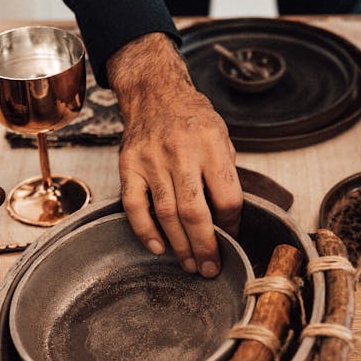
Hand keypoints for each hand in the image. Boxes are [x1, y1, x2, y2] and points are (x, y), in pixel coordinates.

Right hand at [107, 32, 242, 276]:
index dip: (231, 225)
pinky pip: (134, 206)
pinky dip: (145, 231)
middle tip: (210, 269)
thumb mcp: (221, 137)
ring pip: (166, 214)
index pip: (226, 197)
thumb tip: (228, 220)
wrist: (154, 91)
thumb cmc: (192, 118)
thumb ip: (224, 174)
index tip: (232, 238)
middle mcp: (180, 152)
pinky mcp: (128, 165)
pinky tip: (158, 247)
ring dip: (179, 245)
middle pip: (195, 212)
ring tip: (190, 265)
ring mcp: (151, 159)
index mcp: (210, 145)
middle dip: (205, 247)